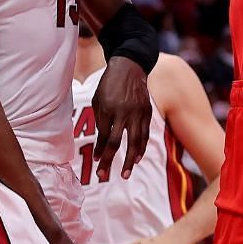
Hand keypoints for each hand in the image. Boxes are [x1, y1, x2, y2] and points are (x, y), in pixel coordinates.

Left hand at [92, 58, 152, 172]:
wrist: (130, 67)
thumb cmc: (109, 84)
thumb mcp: (99, 100)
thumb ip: (101, 121)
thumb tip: (103, 143)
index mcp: (108, 108)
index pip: (103, 135)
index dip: (99, 150)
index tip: (95, 161)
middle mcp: (124, 112)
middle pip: (117, 142)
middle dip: (110, 160)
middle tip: (103, 176)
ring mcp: (138, 112)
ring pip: (135, 141)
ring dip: (129, 159)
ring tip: (125, 174)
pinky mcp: (147, 112)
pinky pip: (145, 133)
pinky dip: (141, 147)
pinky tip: (137, 158)